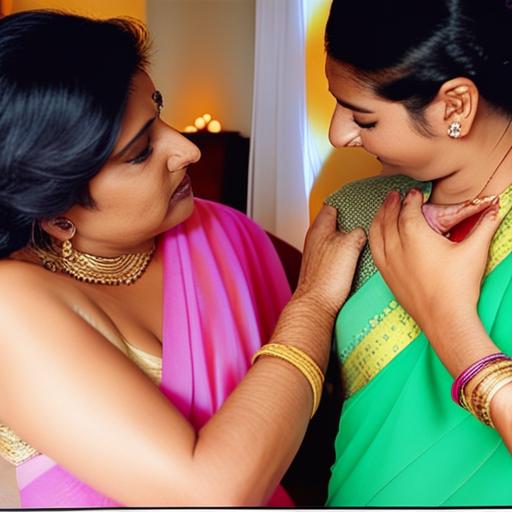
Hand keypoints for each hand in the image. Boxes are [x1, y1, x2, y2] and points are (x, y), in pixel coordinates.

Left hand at [294, 205, 365, 317]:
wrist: (317, 304)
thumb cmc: (327, 277)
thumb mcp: (349, 244)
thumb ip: (357, 231)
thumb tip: (362, 231)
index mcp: (319, 228)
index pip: (332, 206)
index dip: (346, 204)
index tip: (359, 203)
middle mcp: (315, 239)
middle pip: (335, 224)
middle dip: (350, 223)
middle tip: (366, 224)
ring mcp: (318, 255)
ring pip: (337, 240)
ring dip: (349, 240)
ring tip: (364, 242)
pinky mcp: (323, 269)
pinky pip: (337, 256)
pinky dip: (347, 255)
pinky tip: (357, 261)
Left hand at [369, 189, 500, 342]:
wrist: (445, 318)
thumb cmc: (458, 285)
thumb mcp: (474, 251)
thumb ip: (484, 226)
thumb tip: (496, 209)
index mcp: (415, 235)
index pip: (409, 209)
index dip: (412, 198)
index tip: (415, 193)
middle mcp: (396, 246)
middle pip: (389, 217)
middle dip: (392, 203)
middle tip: (395, 194)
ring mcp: (389, 262)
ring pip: (377, 232)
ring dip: (379, 217)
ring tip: (383, 208)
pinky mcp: (386, 276)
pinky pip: (374, 250)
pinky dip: (374, 236)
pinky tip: (377, 235)